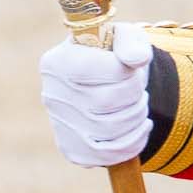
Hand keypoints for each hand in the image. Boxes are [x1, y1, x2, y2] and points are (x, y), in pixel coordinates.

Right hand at [38, 25, 152, 167]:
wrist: (99, 83)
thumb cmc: (111, 55)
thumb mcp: (123, 37)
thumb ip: (131, 42)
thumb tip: (137, 59)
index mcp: (59, 61)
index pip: (105, 71)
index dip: (130, 73)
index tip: (132, 68)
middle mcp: (52, 94)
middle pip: (105, 102)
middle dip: (134, 95)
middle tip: (138, 89)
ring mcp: (60, 125)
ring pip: (109, 130)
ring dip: (137, 117)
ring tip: (139, 105)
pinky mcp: (72, 149)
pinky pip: (107, 155)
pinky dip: (133, 143)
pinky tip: (141, 127)